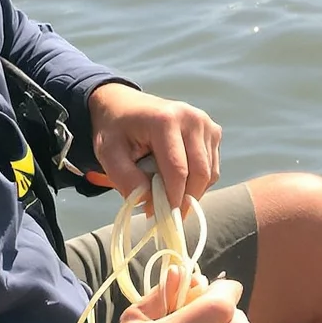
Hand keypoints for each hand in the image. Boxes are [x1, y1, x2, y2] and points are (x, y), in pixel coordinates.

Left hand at [88, 84, 221, 213]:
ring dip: (192, 192)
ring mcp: (206, 124)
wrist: (124, 105)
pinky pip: (212, 168)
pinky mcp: (213, 131)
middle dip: (185, 199)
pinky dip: (198, 182)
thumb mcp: (108, 153)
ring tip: (169, 196)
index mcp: (165, 120)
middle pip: (199, 173)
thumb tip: (150, 202)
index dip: (172, 198)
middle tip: (168, 215)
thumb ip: (125, 178)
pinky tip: (178, 181)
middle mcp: (192, 119)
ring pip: (209, 173)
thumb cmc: (115, 130)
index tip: (162, 217)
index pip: (177, 170)